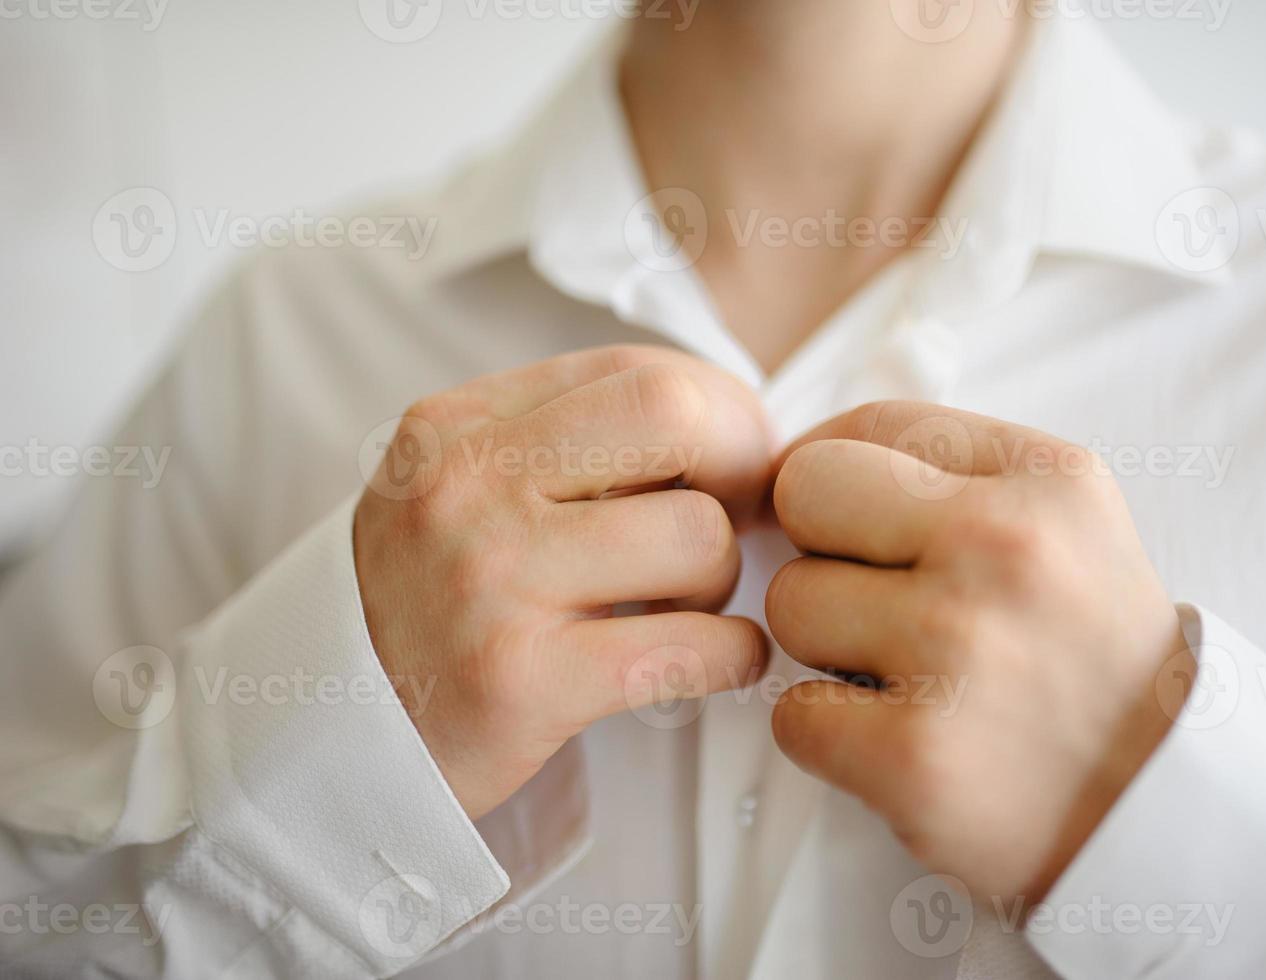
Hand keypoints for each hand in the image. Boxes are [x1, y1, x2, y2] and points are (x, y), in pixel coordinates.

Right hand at [355, 346, 772, 818]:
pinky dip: (733, 656)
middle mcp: (464, 488)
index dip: (718, 410)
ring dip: (721, 578)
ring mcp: (489, 582)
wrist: (326, 741)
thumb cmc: (424, 609)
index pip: (635, 371)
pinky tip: (716, 659)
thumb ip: (562, 443)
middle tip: (743, 516)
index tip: (735, 460)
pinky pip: (692, 649)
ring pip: (696, 537)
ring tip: (686, 604)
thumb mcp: (455, 492)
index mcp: (453, 426)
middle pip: (674, 418)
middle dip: (742, 466)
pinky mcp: (521, 682)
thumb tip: (726, 420)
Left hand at [764, 402, 1189, 904]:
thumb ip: (951, 474)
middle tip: (877, 603)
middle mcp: (1006, 548)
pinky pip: (790, 716)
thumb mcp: (1066, 525)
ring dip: (826, 651)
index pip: (874, 421)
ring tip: (906, 679)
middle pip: (806, 491)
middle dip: (821, 548)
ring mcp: (959, 650)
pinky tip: (899, 742)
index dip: (830, 466)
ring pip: (788, 604)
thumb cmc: (1088, 657)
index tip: (839, 517)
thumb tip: (796, 461)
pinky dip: (830, 738)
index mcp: (1048, 480)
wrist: (1163, 804)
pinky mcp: (917, 756)